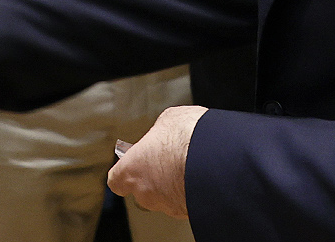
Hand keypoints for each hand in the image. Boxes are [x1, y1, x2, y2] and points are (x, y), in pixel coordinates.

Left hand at [107, 105, 204, 219]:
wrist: (217, 159)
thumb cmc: (188, 138)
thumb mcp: (168, 120)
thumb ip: (158, 134)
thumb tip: (163, 134)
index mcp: (132, 170)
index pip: (116, 180)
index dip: (124, 172)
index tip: (131, 164)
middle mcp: (146, 193)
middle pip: (142, 189)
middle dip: (154, 176)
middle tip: (168, 160)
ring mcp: (167, 205)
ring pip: (165, 196)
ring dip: (173, 184)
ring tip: (189, 165)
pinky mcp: (188, 213)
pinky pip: (185, 201)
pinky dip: (190, 191)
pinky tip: (200, 175)